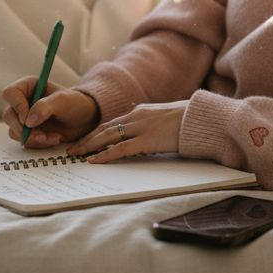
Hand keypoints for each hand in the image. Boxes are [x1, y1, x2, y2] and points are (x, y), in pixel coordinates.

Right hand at [0, 77, 98, 147]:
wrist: (84, 120)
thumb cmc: (75, 104)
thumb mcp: (63, 101)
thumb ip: (45, 107)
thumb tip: (28, 121)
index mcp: (28, 86)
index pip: (10, 93)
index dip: (17, 107)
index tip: (29, 120)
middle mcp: (22, 100)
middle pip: (9, 115)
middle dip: (25, 129)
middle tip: (42, 136)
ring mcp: (24, 117)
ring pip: (14, 130)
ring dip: (33, 138)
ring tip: (54, 137)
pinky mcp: (28, 131)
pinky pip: (24, 140)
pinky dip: (38, 143)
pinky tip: (53, 139)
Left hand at [67, 100, 188, 162]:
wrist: (201, 118)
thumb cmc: (187, 121)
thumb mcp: (164, 120)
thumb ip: (150, 126)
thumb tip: (143, 138)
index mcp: (140, 111)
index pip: (111, 123)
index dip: (95, 132)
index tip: (83, 140)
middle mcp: (136, 116)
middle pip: (104, 128)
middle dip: (86, 139)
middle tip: (71, 149)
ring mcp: (141, 127)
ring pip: (107, 136)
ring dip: (88, 146)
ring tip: (76, 155)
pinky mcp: (147, 140)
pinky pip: (120, 149)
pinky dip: (105, 155)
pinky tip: (94, 160)